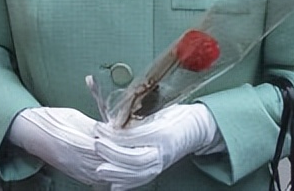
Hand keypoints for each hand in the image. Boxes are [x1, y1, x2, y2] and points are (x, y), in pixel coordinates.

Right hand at [8, 107, 148, 185]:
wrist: (31, 133)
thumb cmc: (52, 120)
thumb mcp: (76, 117)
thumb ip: (96, 126)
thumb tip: (116, 129)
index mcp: (79, 142)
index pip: (110, 147)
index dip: (125, 144)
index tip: (139, 139)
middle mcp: (79, 160)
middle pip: (112, 164)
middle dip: (129, 158)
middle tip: (144, 151)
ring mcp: (78, 170)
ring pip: (108, 175)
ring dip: (123, 169)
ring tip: (137, 161)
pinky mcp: (77, 175)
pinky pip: (100, 179)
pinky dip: (113, 175)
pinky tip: (122, 170)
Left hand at [95, 104, 221, 189]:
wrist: (196, 129)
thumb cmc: (176, 115)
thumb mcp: (157, 110)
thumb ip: (136, 117)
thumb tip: (112, 122)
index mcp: (161, 131)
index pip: (134, 136)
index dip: (114, 134)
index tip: (98, 128)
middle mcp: (162, 150)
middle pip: (136, 158)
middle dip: (113, 154)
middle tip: (96, 146)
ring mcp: (161, 162)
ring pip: (139, 173)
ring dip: (118, 173)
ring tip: (100, 170)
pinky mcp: (159, 168)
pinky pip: (143, 179)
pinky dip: (127, 183)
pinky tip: (114, 185)